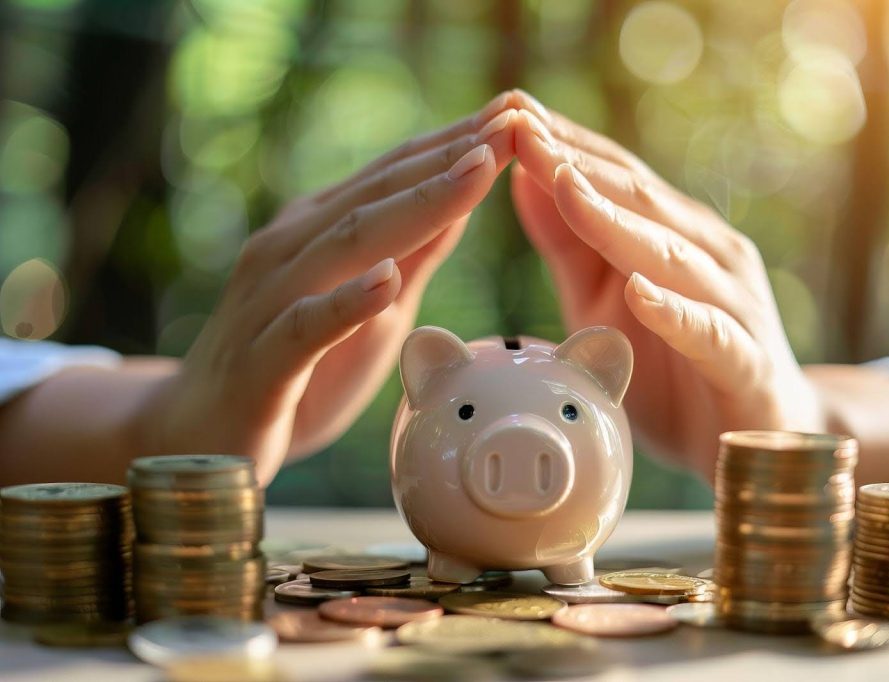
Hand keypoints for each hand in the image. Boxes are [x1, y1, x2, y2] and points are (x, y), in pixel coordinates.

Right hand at [143, 97, 520, 484]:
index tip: (517, 113)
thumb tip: (466, 201)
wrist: (200, 437)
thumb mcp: (376, 312)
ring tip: (475, 172)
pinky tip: (386, 279)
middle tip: (513, 119)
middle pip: (378, 193)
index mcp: (318, 232)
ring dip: (416, 206)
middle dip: (450, 156)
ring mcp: (272, 299)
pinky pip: (305, 326)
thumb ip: (414, 257)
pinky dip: (347, 301)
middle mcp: (291, 249)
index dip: (456, 143)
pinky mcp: (263, 361)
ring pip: (348, 242)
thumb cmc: (298, 373)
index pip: (394, 176)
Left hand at [509, 97, 824, 479]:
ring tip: (567, 188)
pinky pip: (708, 332)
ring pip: (672, 254)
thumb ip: (569, 245)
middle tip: (524, 127)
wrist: (757, 438)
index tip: (508, 113)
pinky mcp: (745, 361)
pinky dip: (674, 311)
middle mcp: (708, 256)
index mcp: (673, 236)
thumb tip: (527, 178)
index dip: (563, 145)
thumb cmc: (674, 367)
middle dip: (578, 164)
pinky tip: (640, 291)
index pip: (615, 178)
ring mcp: (732, 305)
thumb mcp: (601, 302)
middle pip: (640, 201)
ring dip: (617, 222)